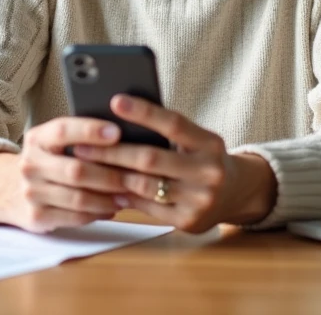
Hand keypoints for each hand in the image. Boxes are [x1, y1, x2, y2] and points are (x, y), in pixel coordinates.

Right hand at [0, 117, 128, 233]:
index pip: (62, 130)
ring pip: (79, 197)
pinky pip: (75, 216)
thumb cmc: (46, 160)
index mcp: (37, 139)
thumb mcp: (52, 142)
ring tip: (128, 194)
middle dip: (110, 173)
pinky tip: (112, 208)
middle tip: (135, 174)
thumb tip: (123, 133)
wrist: (6, 188)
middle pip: (76, 170)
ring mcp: (31, 192)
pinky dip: (98, 213)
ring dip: (108, 198)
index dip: (90, 130)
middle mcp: (30, 164)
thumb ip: (79, 136)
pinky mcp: (37, 217)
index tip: (117, 131)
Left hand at [71, 95, 276, 232]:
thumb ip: (168, 132)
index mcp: (210, 143)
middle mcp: (209, 171)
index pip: (173, 123)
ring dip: (112, 176)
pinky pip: (148, 208)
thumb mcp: (198, 140)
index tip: (114, 100)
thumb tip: (119, 122)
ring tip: (88, 167)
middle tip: (82, 145)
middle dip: (112, 151)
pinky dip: (125, 197)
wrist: (238, 193)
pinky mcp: (189, 221)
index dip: (143, 111)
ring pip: (144, 185)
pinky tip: (107, 188)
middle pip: (150, 158)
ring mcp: (200, 199)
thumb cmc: (205, 157)